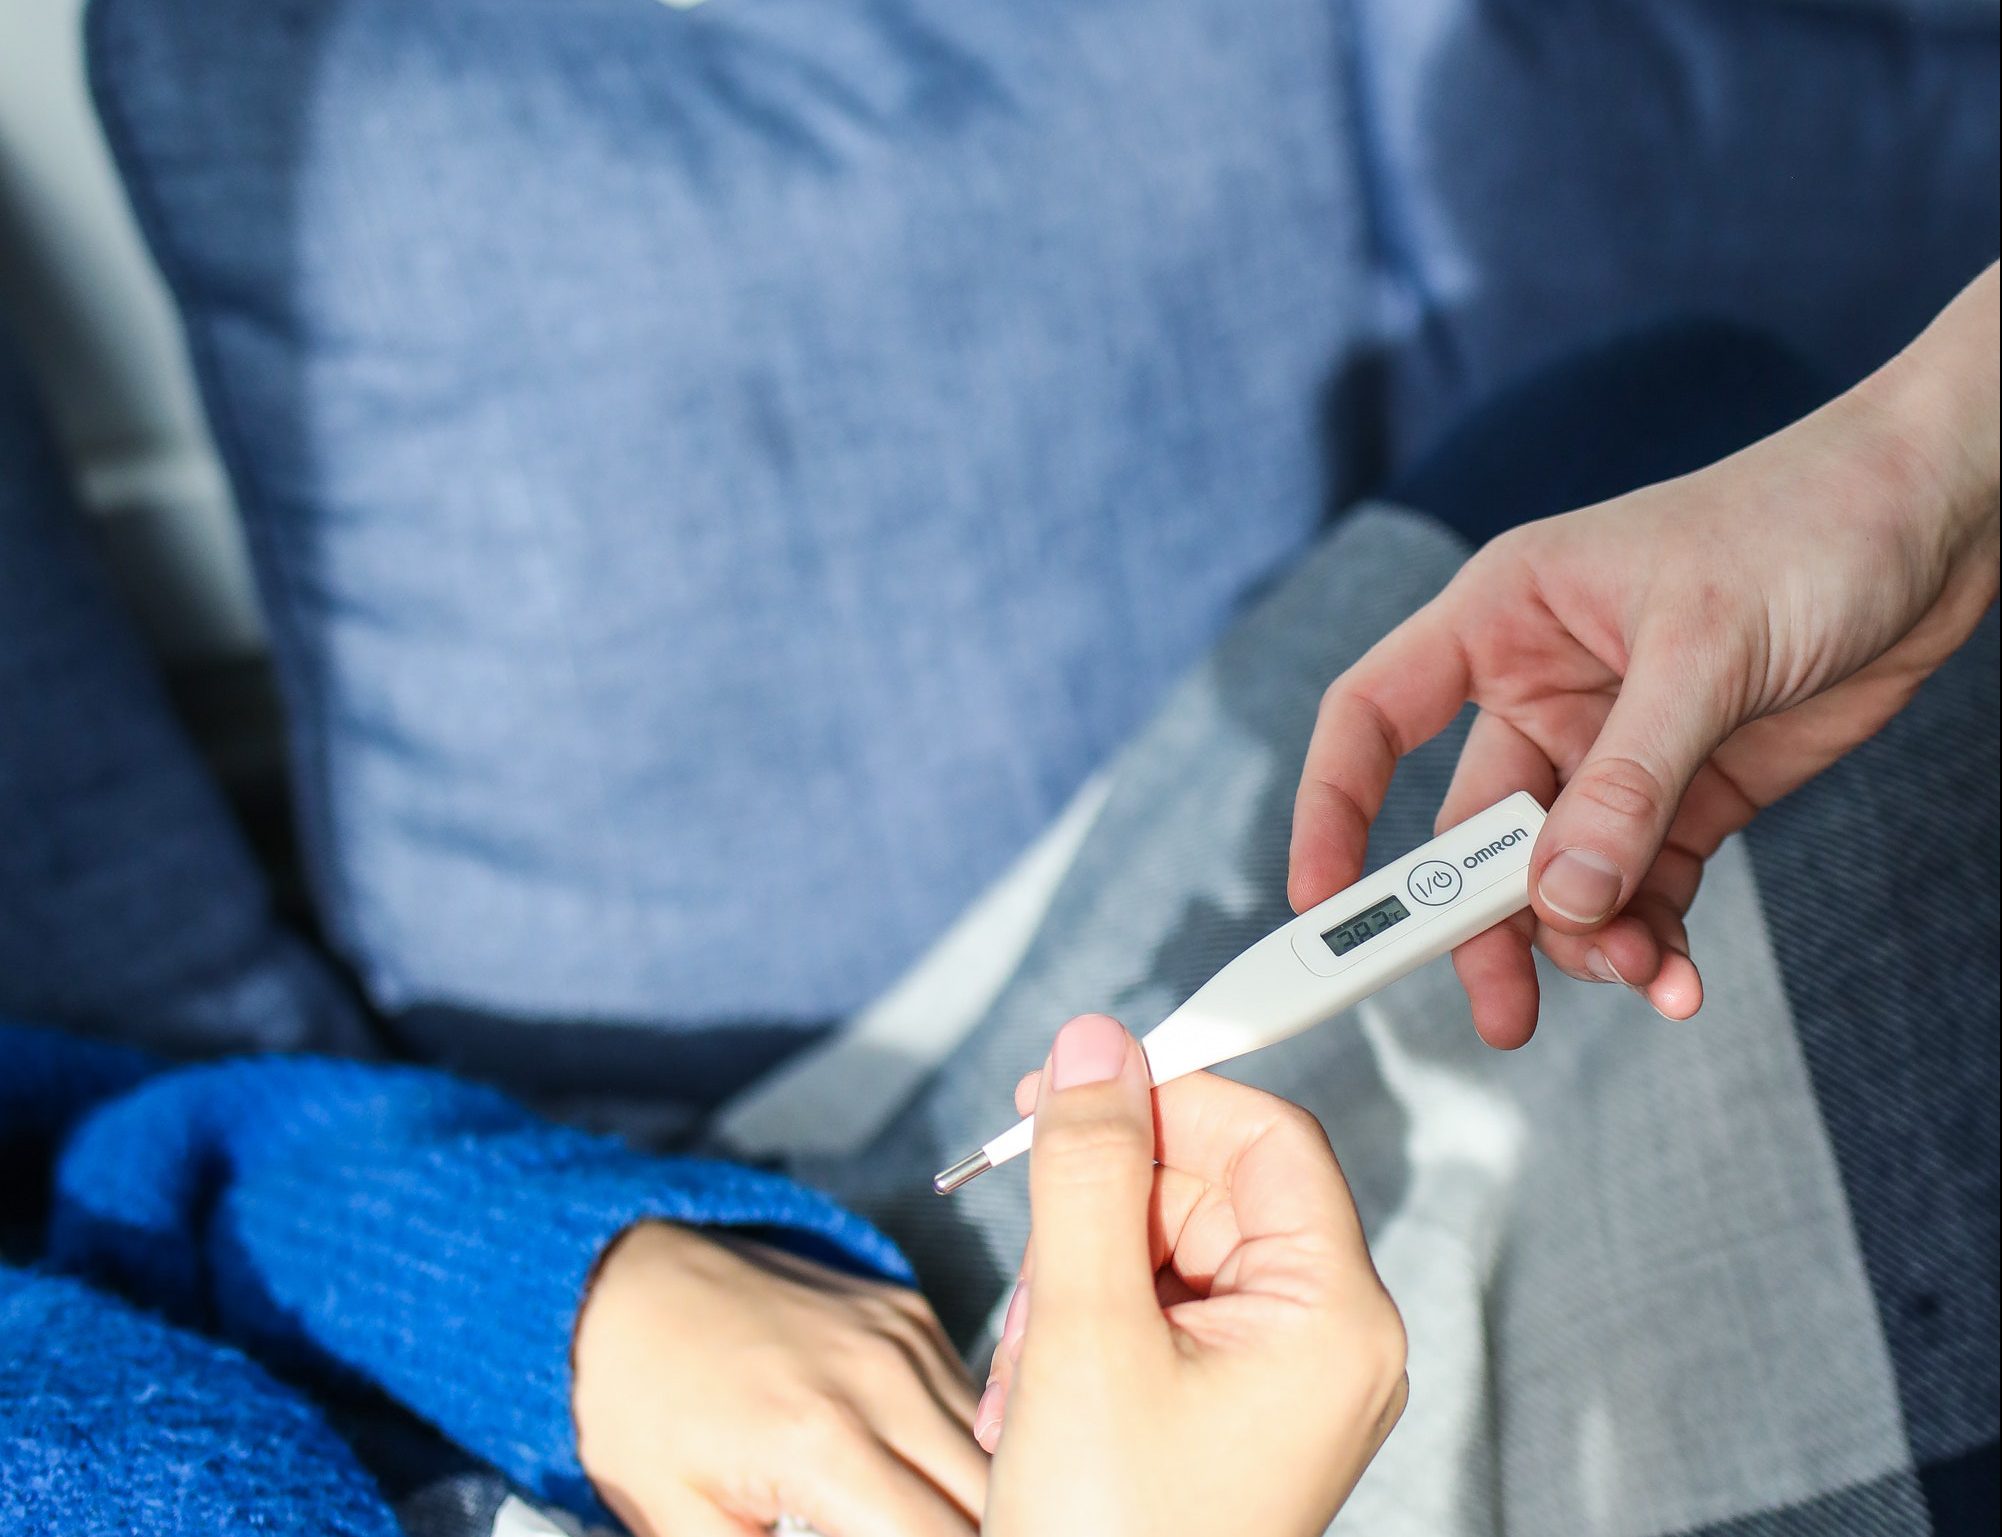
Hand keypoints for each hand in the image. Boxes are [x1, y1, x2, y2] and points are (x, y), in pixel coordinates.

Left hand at [573, 1222, 983, 1536]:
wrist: (627, 1284)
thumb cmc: (643, 1412)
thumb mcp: (679, 1522)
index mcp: (821, 1444)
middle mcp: (880, 1380)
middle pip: (990, 1494)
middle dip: (981, 1534)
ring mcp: (902, 1336)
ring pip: (997, 1442)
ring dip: (979, 1496)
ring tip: (933, 1522)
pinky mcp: (908, 1312)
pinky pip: (971, 1393)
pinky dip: (968, 1444)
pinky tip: (928, 1475)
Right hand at [978, 1014, 1406, 1536]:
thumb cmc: (1112, 1533)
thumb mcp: (1084, 1331)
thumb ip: (1091, 1170)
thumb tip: (1096, 1044)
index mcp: (1333, 1317)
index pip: (1267, 1139)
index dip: (1170, 1097)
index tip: (1071, 1087)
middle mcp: (1323, 1341)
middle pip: (1211, 1188)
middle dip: (1105, 1206)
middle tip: (1027, 1236)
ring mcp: (1274, 1379)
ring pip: (1167, 1246)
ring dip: (1078, 1274)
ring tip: (1031, 1365)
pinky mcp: (1225, 1407)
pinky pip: (1156, 1309)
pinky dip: (1086, 1324)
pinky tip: (1038, 1387)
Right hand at [1291, 264, 1999, 1046]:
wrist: (1944, 513)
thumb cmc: (1807, 523)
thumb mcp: (1706, 650)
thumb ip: (1628, 782)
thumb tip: (1559, 903)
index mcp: (1503, 618)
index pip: (1372, 717)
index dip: (1333, 808)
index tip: (1322, 903)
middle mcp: (1541, 688)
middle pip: (1471, 830)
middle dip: (1483, 924)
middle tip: (1501, 1013)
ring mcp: (1613, 748)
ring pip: (1558, 876)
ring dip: (1588, 940)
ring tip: (1649, 972)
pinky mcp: (1687, 793)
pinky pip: (1641, 886)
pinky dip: (1652, 938)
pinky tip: (1678, 975)